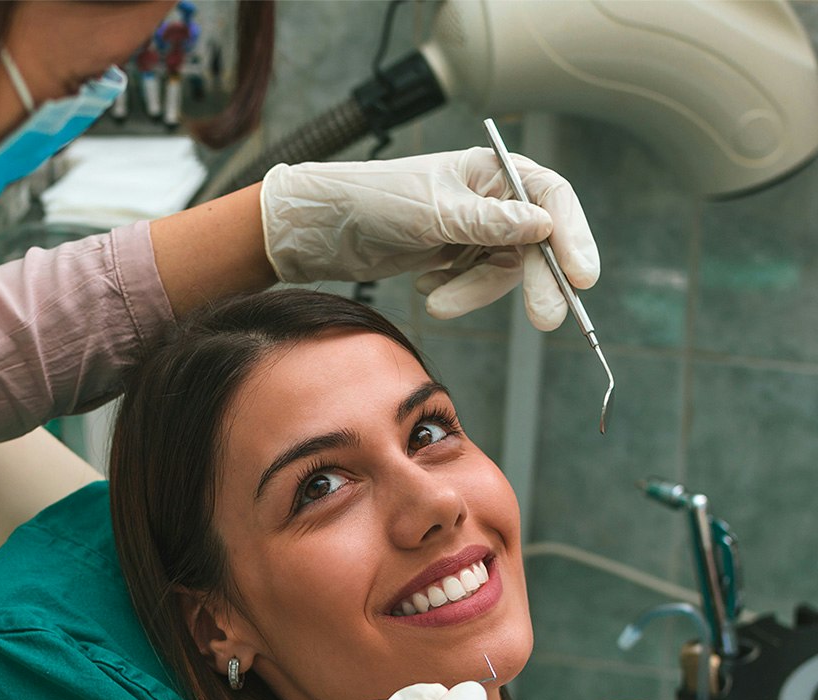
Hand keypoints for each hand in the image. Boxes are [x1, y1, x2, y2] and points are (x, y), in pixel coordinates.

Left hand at [260, 147, 598, 329]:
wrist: (325, 229)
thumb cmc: (376, 202)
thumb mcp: (434, 213)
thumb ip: (489, 223)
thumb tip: (544, 226)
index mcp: (492, 170)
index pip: (551, 198)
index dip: (573, 237)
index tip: (583, 277)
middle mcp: (491, 198)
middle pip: (536, 243)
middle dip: (538, 281)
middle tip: (546, 320)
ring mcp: (474, 230)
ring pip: (502, 272)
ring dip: (472, 293)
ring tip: (435, 303)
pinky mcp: (455, 257)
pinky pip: (474, 284)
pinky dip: (454, 292)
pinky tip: (424, 285)